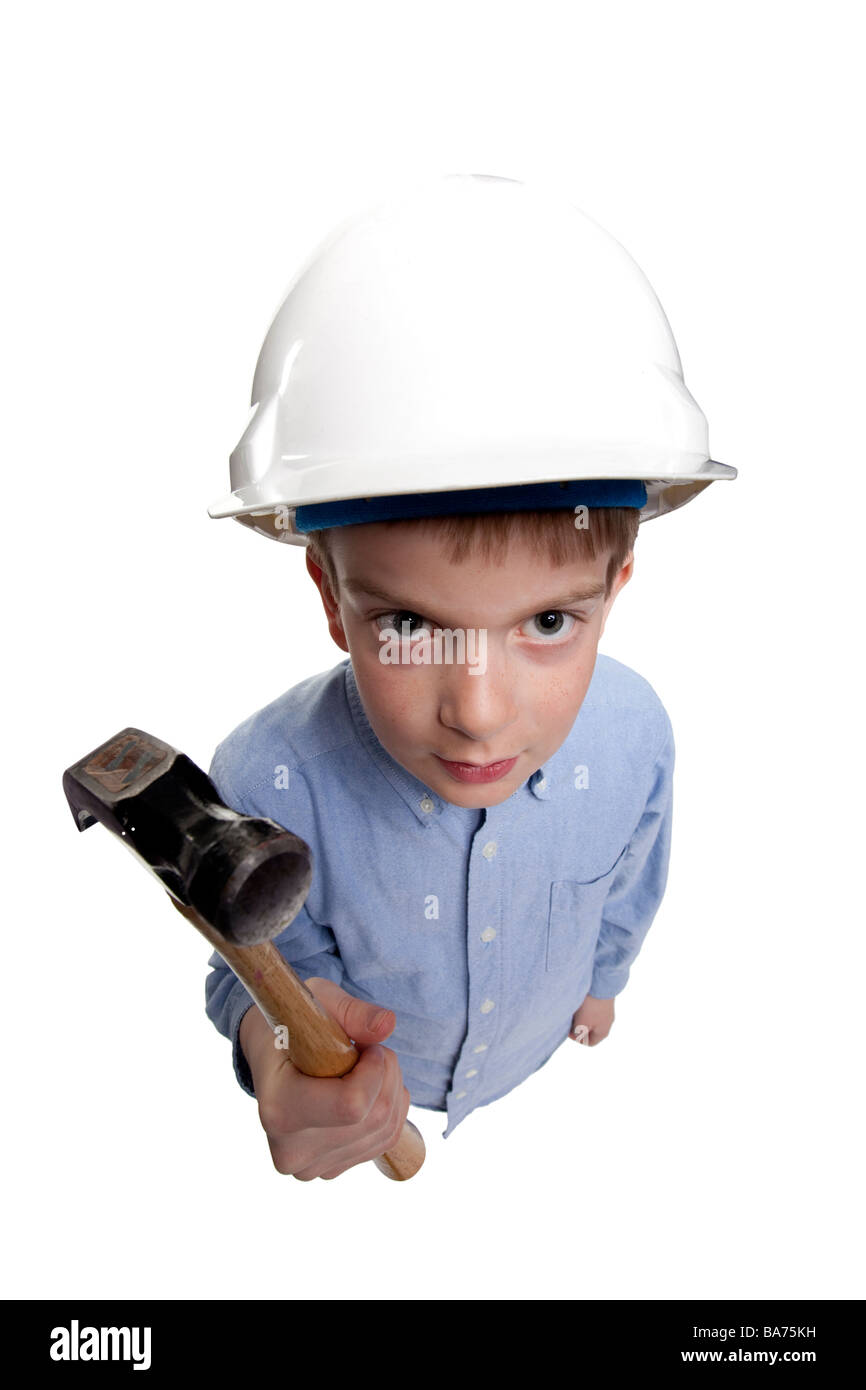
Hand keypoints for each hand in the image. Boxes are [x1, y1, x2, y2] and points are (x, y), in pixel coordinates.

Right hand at [238, 976, 410, 1180]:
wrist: (270, 1056)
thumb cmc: (293, 1024)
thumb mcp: (318, 1003)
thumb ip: (353, 1013)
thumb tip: (388, 1024)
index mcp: (278, 1108)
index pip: (353, 1105)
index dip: (375, 1070)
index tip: (367, 1046)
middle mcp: (290, 1149)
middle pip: (374, 1118)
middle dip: (386, 1075)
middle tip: (368, 1050)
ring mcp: (310, 1166)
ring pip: (385, 1131)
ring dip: (391, 1091)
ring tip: (364, 1067)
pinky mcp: (330, 1170)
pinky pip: (385, 1142)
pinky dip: (391, 1110)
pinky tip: (370, 1089)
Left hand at [569, 993, 614, 1045]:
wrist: (601, 982)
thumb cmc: (592, 1006)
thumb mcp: (582, 1025)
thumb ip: (579, 1034)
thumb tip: (577, 1035)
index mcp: (603, 1032)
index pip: (589, 1042)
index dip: (577, 1039)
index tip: (569, 1029)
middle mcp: (607, 1022)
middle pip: (589, 1029)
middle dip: (578, 1025)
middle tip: (570, 1018)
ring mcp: (606, 1010)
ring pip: (590, 1017)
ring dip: (580, 1015)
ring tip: (574, 1008)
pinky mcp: (603, 999)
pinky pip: (592, 1006)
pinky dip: (584, 1005)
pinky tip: (579, 999)